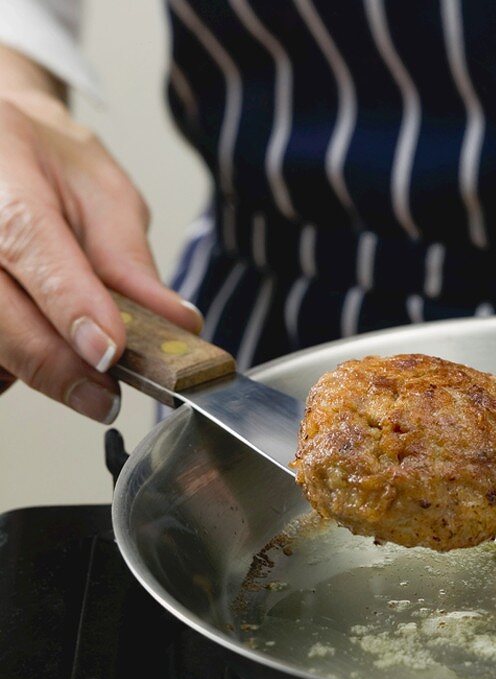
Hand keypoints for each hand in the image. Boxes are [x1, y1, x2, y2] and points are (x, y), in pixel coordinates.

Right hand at [0, 48, 201, 421]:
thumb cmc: (46, 159)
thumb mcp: (103, 192)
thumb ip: (130, 259)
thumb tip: (175, 321)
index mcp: (4, 183)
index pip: (34, 251)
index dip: (72, 309)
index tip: (110, 354)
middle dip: (55, 365)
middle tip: (104, 398)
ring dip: (29, 365)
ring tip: (72, 357)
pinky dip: (9, 363)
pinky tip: (36, 343)